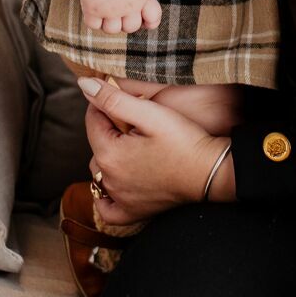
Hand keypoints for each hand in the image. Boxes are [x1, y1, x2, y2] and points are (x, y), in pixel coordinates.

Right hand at [72, 0, 161, 32]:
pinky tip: (95, 10)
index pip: (153, 19)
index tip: (142, 18)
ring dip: (109, 22)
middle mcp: (127, 8)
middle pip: (130, 28)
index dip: (149, 21)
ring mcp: (109, 10)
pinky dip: (94, 21)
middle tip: (119, 10)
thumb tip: (145, 20)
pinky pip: (93, 25)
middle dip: (126, 21)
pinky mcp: (92, 10)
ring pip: (111, 30)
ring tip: (105, 9)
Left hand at [79, 76, 239, 223]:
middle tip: (130, 118)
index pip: (92, 120)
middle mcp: (109, 179)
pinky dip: (105, 196)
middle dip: (106, 129)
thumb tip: (84, 84)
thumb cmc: (184, 141)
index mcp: (109, 154)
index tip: (117, 95)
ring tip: (130, 142)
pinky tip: (115, 183)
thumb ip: (114, 99)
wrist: (211, 172)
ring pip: (100, 172)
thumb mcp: (150, 113)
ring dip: (108, 155)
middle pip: (96, 145)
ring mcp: (120, 198)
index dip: (102, 103)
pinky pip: (107, 208)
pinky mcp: (133, 211)